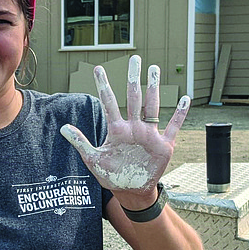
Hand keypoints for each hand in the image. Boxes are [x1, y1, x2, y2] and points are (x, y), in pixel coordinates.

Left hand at [60, 54, 189, 204]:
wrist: (130, 191)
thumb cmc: (111, 176)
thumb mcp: (93, 160)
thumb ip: (80, 142)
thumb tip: (62, 127)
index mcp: (116, 130)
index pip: (108, 102)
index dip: (103, 85)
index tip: (98, 68)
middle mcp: (133, 127)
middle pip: (133, 97)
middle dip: (134, 78)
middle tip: (134, 58)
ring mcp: (149, 135)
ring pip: (152, 106)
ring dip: (154, 88)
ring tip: (154, 69)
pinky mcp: (163, 146)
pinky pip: (173, 127)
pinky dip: (180, 114)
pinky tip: (185, 99)